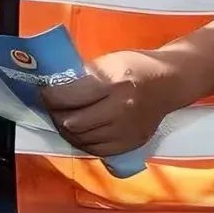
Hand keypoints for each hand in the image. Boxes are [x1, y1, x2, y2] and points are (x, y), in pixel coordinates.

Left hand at [39, 49, 181, 156]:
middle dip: (55, 114)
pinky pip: (98, 150)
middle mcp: (121, 110)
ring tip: (60, 119)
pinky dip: (82, 143)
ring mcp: (127, 130)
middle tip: (48, 107)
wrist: (170, 82)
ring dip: (66, 131)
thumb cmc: (136, 67)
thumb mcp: (108, 62)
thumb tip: (55, 88)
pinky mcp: (131, 144)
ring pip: (83, 139)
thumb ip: (84, 77)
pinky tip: (76, 133)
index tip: (43, 92)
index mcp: (115, 83)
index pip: (71, 96)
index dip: (51, 96)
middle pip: (74, 122)